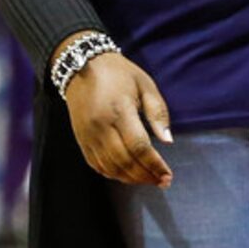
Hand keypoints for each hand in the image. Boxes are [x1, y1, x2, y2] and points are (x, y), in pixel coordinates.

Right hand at [62, 48, 173, 186]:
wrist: (80, 66)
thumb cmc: (118, 73)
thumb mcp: (145, 84)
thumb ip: (158, 112)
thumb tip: (167, 140)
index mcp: (120, 111)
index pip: (139, 146)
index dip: (154, 164)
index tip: (168, 174)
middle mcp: (101, 126)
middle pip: (125, 161)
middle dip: (146, 175)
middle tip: (162, 182)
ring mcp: (88, 135)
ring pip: (110, 167)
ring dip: (131, 178)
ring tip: (149, 180)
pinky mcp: (81, 139)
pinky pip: (96, 164)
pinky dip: (113, 174)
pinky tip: (128, 175)